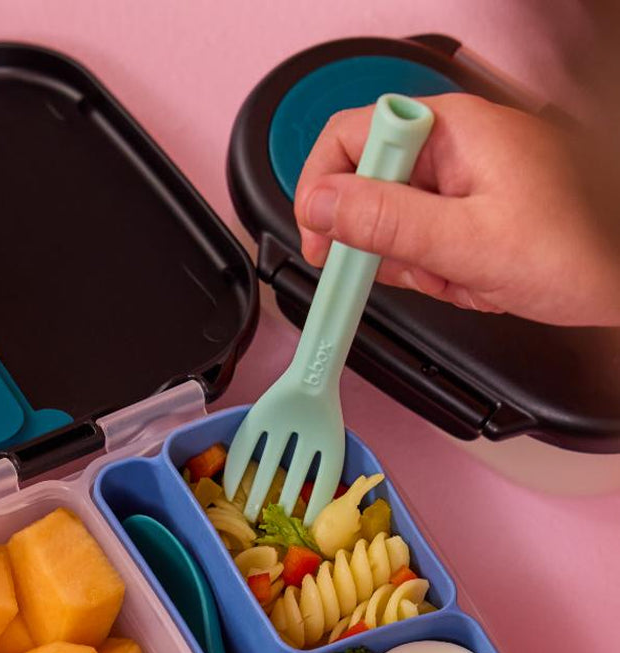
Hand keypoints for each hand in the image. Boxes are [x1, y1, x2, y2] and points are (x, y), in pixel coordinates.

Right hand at [294, 93, 619, 326]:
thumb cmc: (577, 251)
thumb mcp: (468, 242)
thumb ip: (386, 221)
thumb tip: (320, 204)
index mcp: (449, 130)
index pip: (349, 137)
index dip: (321, 188)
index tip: (319, 239)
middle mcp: (448, 149)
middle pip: (363, 186)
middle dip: (373, 238)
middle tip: (391, 268)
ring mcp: (455, 184)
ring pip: (385, 223)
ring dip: (405, 261)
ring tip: (451, 275)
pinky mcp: (460, 215)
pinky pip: (413, 243)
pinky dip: (426, 270)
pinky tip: (460, 278)